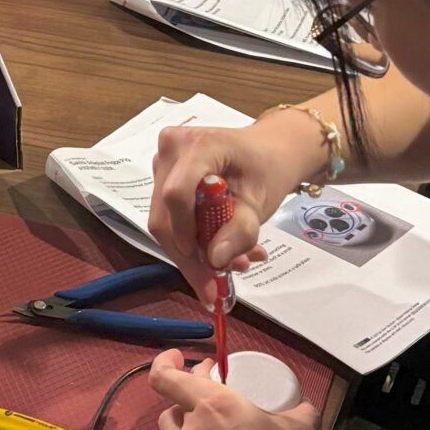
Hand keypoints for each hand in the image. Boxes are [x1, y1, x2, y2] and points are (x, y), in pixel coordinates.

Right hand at [147, 119, 316, 297]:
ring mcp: (162, 162)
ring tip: (230, 264)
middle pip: (165, 216)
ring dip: (192, 252)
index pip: (177, 194)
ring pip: (164, 222)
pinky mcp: (161, 176)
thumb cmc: (268, 169)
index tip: (209, 264)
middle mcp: (171, 149)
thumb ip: (240, 230)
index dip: (186, 233)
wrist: (268, 151)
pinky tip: (217, 249)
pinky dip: (191, 240)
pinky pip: (168, 217)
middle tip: (216, 284)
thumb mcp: (261, 201)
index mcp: (199, 145)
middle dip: (190, 256)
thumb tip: (215, 260)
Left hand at [152, 349, 344, 429]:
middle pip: (169, 406)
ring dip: (181, 425)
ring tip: (205, 426)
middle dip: (186, 396)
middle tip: (211, 396)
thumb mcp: (300, 421)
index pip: (165, 378)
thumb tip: (295, 406)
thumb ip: (290, 407)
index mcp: (215, 406)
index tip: (178, 359)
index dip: (164, 362)